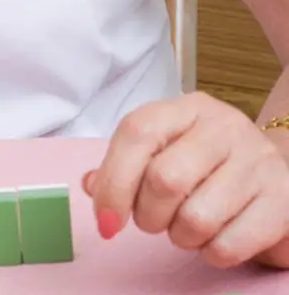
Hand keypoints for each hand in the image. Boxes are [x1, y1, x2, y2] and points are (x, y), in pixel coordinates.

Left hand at [82, 91, 288, 268]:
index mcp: (186, 108)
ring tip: (185, 228)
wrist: (278, 171)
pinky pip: (229, 245)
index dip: (113, 180)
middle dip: (147, 214)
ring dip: (180, 237)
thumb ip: (124, 165)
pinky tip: (215, 239)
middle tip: (153, 221)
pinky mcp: (283, 202)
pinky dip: (211, 253)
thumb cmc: (209, 162)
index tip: (105, 219)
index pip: (137, 133)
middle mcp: (224, 127)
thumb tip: (91, 186)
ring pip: (197, 217)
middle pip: (164, 179)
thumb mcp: (166, 149)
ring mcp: (258, 163)